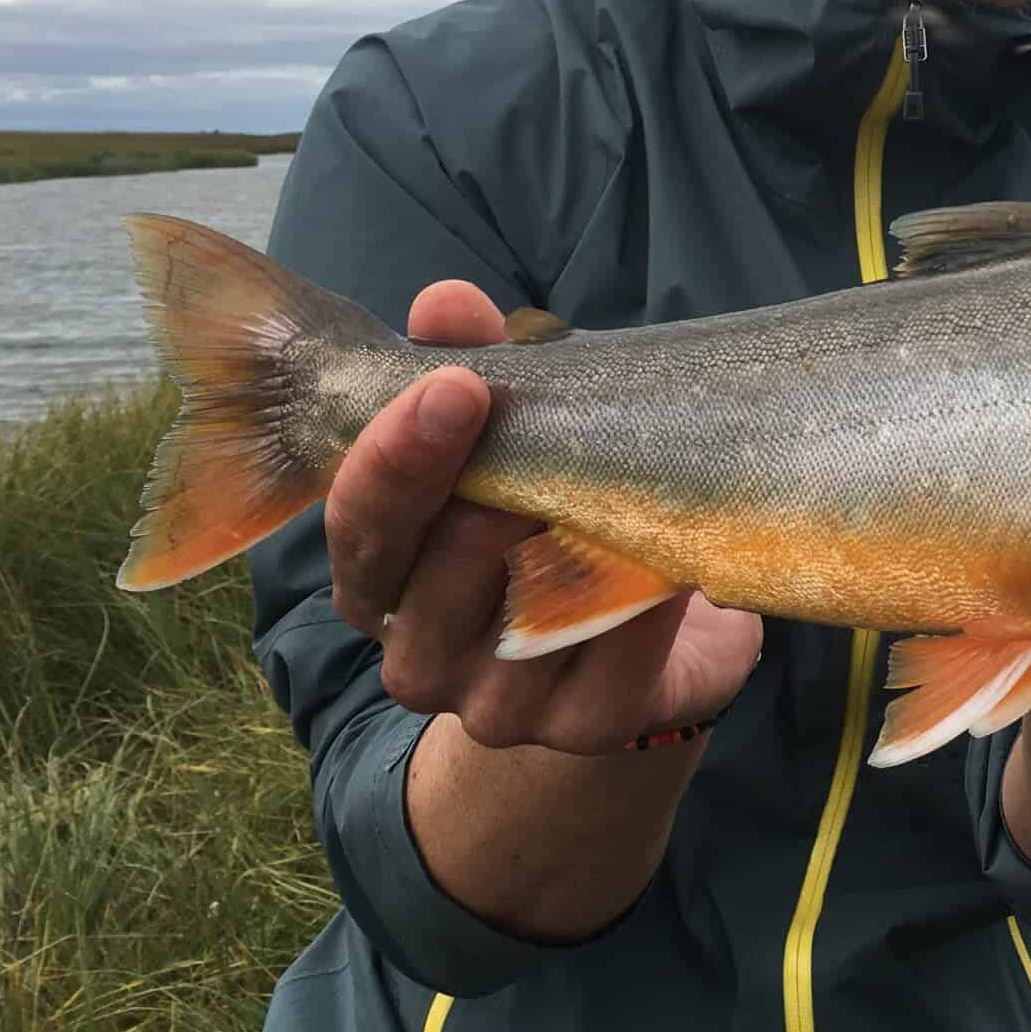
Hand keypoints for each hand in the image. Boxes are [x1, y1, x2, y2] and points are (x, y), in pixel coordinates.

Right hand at [322, 279, 762, 754]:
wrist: (640, 642)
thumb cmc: (552, 517)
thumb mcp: (515, 435)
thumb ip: (475, 366)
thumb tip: (446, 303)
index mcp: (380, 579)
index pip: (359, 526)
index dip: (395, 458)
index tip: (455, 386)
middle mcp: (419, 654)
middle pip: (426, 579)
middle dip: (482, 490)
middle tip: (538, 422)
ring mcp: (498, 705)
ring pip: (521, 619)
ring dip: (568, 542)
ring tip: (610, 475)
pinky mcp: (584, 728)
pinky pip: (614, 661)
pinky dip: (644, 599)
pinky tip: (671, 550)